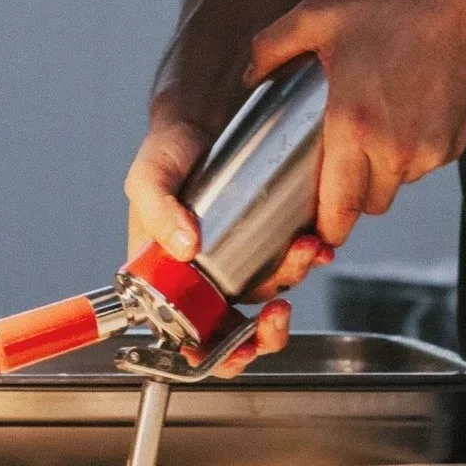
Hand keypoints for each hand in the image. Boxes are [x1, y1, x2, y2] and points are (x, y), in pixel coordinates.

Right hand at [125, 116, 324, 380]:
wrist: (205, 111)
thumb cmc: (169, 149)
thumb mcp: (150, 175)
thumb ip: (157, 208)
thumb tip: (184, 247)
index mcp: (169, 279)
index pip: (190, 337)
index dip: (217, 355)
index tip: (240, 348)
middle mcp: (206, 277)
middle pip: (239, 328)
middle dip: (266, 330)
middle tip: (278, 315)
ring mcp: (240, 258)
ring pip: (272, 291)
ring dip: (292, 278)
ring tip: (304, 249)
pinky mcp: (270, 236)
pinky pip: (293, 259)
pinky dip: (309, 256)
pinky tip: (315, 241)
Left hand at [242, 0, 465, 285]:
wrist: (464, 10)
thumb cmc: (393, 12)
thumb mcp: (318, 17)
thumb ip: (271, 47)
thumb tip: (249, 77)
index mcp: (352, 125)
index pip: (337, 209)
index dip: (324, 227)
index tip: (314, 227)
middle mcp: (392, 149)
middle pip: (367, 206)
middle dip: (351, 196)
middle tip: (341, 166)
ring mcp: (427, 152)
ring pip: (395, 187)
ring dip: (382, 173)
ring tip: (375, 129)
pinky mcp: (452, 148)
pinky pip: (422, 168)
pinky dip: (411, 155)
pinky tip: (405, 117)